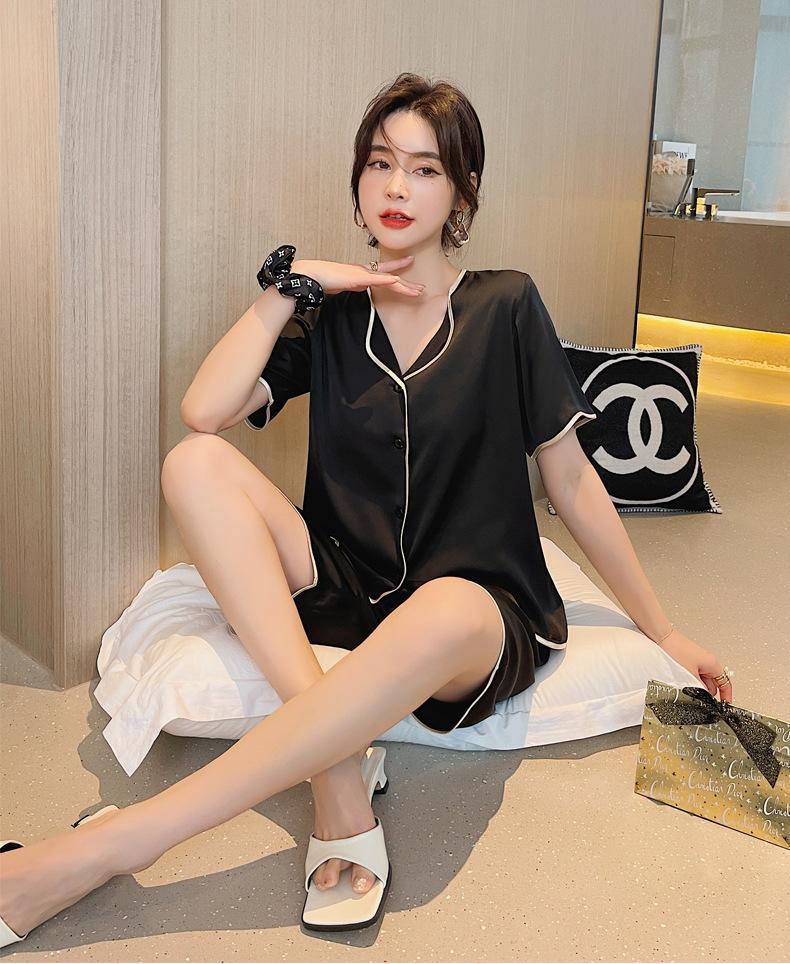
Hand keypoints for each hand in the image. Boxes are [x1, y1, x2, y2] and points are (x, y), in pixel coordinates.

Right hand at [292, 256, 424, 297]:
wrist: (313, 274)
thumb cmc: (324, 279)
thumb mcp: (344, 285)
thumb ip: (355, 285)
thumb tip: (364, 288)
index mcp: (362, 273)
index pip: (384, 270)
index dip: (398, 267)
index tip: (410, 263)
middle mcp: (365, 271)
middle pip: (391, 278)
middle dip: (407, 284)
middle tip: (422, 289)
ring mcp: (362, 273)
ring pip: (388, 280)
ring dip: (403, 285)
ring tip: (417, 290)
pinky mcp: (357, 277)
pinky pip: (375, 279)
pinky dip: (387, 280)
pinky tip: (397, 281)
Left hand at [657, 628, 733, 703]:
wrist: (661, 637)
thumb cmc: (675, 649)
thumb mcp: (689, 674)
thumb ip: (698, 688)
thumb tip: (703, 697)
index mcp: (712, 664)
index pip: (725, 683)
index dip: (726, 696)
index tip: (724, 705)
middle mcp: (708, 662)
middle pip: (713, 684)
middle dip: (706, 692)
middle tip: (697, 697)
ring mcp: (698, 662)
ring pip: (702, 681)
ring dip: (696, 686)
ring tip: (685, 685)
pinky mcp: (689, 661)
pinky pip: (694, 676)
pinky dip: (690, 681)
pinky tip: (681, 681)